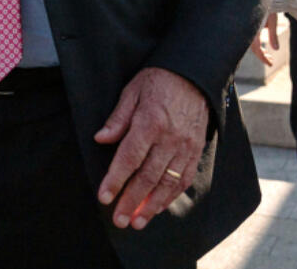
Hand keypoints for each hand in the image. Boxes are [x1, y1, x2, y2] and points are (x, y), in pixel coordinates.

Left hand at [93, 67, 207, 229]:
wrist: (195, 73)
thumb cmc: (159, 80)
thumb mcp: (133, 90)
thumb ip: (117, 118)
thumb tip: (100, 139)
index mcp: (150, 122)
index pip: (129, 158)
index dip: (116, 180)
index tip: (104, 197)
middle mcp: (169, 138)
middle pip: (148, 176)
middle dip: (132, 201)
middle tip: (119, 220)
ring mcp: (185, 146)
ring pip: (167, 183)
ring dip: (152, 206)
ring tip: (137, 223)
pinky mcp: (196, 150)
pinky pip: (184, 178)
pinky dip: (171, 196)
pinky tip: (158, 207)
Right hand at [249, 13, 280, 64]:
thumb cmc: (269, 4)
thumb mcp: (273, 19)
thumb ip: (273, 35)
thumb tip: (276, 49)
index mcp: (252, 29)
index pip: (256, 49)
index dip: (263, 58)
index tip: (271, 64)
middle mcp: (248, 29)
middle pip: (253, 48)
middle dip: (262, 55)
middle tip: (271, 60)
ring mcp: (248, 27)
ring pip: (251, 43)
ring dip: (260, 50)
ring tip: (269, 54)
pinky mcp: (249, 24)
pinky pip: (251, 38)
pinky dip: (257, 43)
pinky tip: (263, 46)